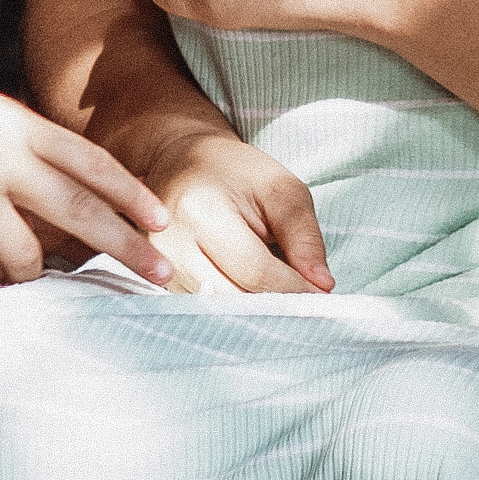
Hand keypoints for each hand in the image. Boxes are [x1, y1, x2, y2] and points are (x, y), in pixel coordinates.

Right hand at [0, 68, 174, 294]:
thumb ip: (21, 152)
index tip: (162, 222)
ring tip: (4, 267)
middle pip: (82, 213)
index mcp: (17, 125)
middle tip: (168, 278)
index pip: (90, 163)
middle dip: (130, 250)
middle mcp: (1, 158)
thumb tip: (62, 203)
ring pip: (24, 258)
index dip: (131, 195)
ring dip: (23, 273)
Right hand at [104, 108, 332, 297]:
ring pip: (217, 312)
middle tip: (309, 310)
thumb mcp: (280, 189)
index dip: (294, 290)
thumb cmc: (236, 173)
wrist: (181, 163)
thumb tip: (322, 287)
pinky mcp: (155, 282)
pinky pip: (201, 312)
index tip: (324, 297)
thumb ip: (304, 236)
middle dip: (276, 308)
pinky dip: (232, 314)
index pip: (256, 271)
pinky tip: (255, 305)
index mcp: (199, 210)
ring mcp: (157, 267)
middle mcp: (169, 244)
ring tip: (283, 305)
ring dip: (254, 316)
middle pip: (233, 298)